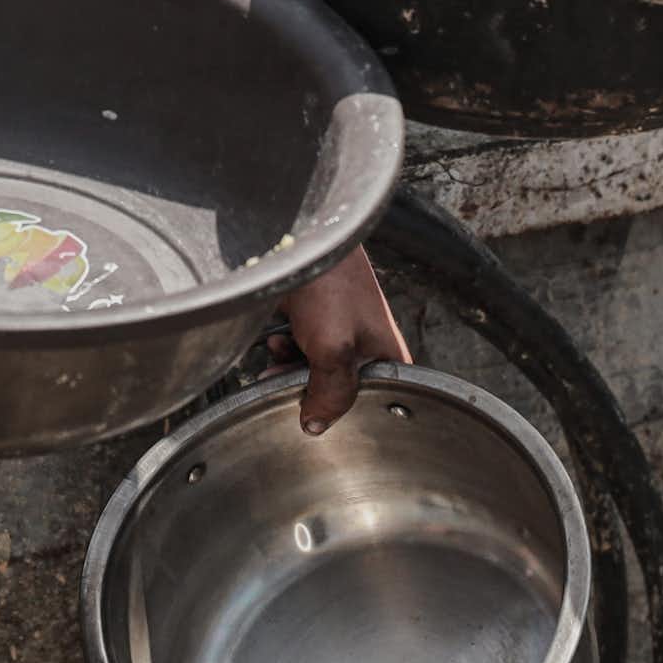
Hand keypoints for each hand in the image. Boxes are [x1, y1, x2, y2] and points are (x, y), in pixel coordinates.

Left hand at [263, 248, 407, 433]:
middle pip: (337, 391)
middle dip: (308, 389)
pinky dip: (281, 350)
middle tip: (287, 386)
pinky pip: (296, 351)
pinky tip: (273, 341)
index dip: (346, 414)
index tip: (317, 414)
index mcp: (388, 358)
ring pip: (311, 372)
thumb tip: (314, 426)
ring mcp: (338, 334)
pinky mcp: (312, 321)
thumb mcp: (334, 349)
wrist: (298, 236)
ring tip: (277, 356)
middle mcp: (366, 349)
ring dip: (289, 370)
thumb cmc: (330, 285)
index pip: (374, 405)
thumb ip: (329, 393)